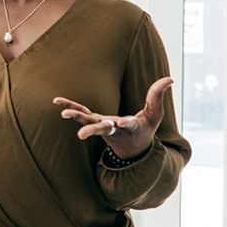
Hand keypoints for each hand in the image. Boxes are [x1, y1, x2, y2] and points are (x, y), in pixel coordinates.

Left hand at [53, 77, 172, 159]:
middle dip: (92, 130)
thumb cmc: (145, 129)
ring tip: (63, 114)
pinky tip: (56, 101)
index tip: (123, 123)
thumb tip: (170, 78)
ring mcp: (101, 126)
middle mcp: (113, 129)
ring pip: (88, 121)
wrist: (131, 147)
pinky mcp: (94, 121)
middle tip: (81, 135)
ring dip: (76, 117)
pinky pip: (81, 113)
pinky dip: (70, 107)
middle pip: (102, 129)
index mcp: (131, 128)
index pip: (129, 126)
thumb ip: (158, 96)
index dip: (126, 124)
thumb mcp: (155, 114)